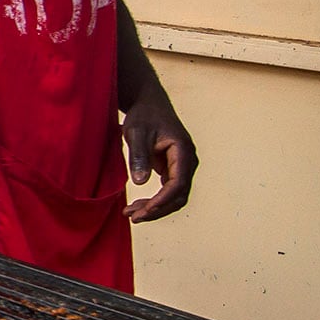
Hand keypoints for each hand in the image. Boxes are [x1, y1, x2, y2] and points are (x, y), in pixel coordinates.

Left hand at [121, 84, 196, 221]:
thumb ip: (139, 156)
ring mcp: (182, 166)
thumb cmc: (144, 115)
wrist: (148, 102)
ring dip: (155, 208)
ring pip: (174, 197)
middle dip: (157, 209)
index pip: (178, 183)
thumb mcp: (137, 132)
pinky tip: (136, 206)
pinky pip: (168, 191)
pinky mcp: (173, 169)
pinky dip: (154, 201)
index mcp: (183, 151)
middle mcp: (187, 162)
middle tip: (133, 217)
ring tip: (131, 214)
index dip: (162, 200)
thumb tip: (141, 182)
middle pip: (178, 195)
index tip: (145, 210)